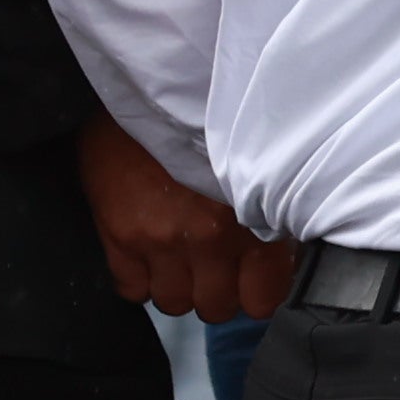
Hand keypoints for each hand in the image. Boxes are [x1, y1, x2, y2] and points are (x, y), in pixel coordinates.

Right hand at [79, 118, 293, 321]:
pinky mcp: (119, 235)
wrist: (151, 92)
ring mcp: (160, 239)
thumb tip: (280, 261)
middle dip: (219, 293)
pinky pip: (132, 290)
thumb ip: (272, 218)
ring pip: (174, 304)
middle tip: (218, 269)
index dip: (258, 293)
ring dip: (180, 288)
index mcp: (253, 219)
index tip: (254, 282)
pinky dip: (142, 280)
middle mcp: (209, 236)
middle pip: (215, 307)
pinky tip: (151, 255)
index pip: (262, 299)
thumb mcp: (259, 169)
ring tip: (183, 259)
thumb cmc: (211, 127)